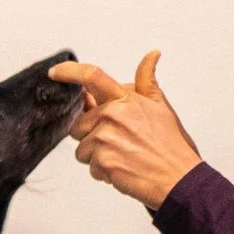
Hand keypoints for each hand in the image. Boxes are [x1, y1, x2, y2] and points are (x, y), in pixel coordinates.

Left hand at [51, 52, 202, 208]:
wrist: (178, 178)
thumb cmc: (170, 145)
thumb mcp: (161, 107)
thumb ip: (147, 81)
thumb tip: (152, 55)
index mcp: (125, 99)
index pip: (91, 76)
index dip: (69, 72)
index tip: (54, 73)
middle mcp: (112, 116)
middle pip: (79, 124)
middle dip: (92, 135)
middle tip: (120, 142)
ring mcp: (106, 139)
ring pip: (82, 148)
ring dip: (97, 156)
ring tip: (124, 156)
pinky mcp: (103, 162)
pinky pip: (90, 167)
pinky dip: (104, 172)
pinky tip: (124, 168)